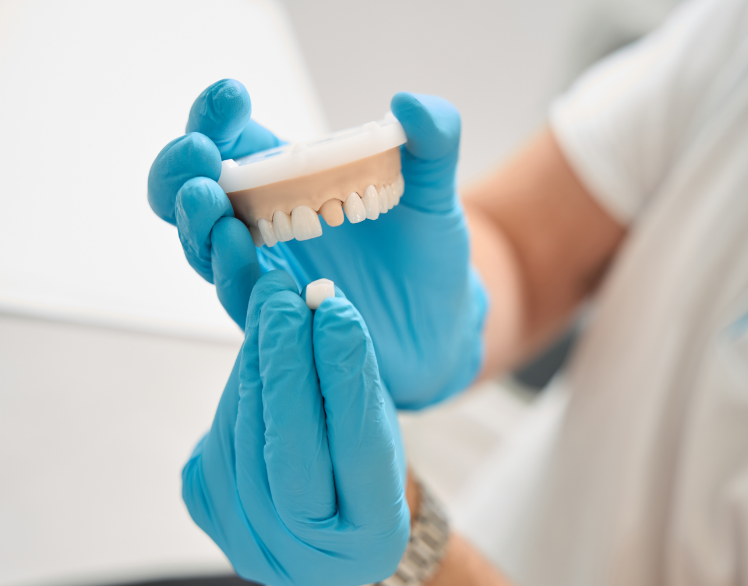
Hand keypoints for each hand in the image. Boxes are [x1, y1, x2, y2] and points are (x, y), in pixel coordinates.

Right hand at [148, 79, 487, 408]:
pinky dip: (232, 272)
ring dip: (197, 221)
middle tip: (199, 153)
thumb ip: (434, 140)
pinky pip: (241, 296)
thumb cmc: (427, 251)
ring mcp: (266, 271)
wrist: (442, 322)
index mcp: (290, 179)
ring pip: (204, 246)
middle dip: (182, 170)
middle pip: (193, 192)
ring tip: (208, 199)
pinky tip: (238, 247)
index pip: (234, 141)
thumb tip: (409, 102)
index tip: (232, 97)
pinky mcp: (279, 317)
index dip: (217, 117)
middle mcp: (265, 222)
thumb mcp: (435, 191)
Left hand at [182, 270, 409, 584]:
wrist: (329, 516)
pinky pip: (218, 437)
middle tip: (286, 299)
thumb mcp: (379, 429)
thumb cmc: (365, 464)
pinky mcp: (210, 513)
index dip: (346, 378)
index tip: (338, 314)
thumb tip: (319, 307)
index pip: (357, 450)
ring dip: (255, 363)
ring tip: (271, 305)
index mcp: (371, 540)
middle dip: (285, 365)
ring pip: (243, 438)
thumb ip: (352, 380)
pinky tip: (256, 347)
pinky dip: (238, 385)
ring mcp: (250, 542)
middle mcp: (307, 558)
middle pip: (288, 452)